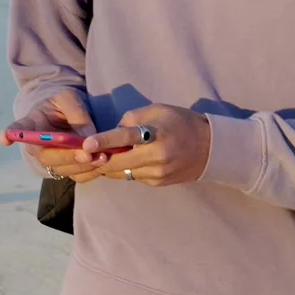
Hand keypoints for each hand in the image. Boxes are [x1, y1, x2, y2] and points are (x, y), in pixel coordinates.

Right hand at [0, 89, 107, 183]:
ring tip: (102, 157)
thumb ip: (77, 115)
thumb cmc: (65, 101)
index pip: (17, 129)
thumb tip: (88, 139)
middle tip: (87, 154)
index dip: (10, 134)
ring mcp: (51, 159)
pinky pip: (76, 175)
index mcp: (31, 123)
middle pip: (45, 156)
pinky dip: (90, 172)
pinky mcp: (66, 167)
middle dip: (66, 156)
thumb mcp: (70, 98)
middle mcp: (36, 145)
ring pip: (62, 169)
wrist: (71, 112)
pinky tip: (104, 163)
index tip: (5, 138)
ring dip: (82, 166)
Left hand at [77, 104, 210, 186]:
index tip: (86, 144)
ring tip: (100, 156)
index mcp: (156, 134)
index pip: (126, 137)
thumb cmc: (180, 122)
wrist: (209, 147)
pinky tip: (124, 161)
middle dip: (99, 159)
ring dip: (110, 165)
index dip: (104, 141)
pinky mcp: (158, 183)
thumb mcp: (157, 110)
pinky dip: (125, 170)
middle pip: (119, 163)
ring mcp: (157, 173)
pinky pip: (133, 177)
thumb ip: (132, 119)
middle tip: (84, 154)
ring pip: (123, 173)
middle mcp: (157, 157)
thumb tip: (112, 132)